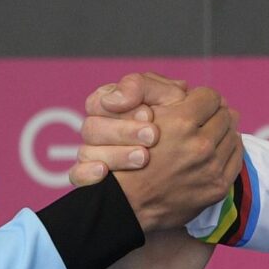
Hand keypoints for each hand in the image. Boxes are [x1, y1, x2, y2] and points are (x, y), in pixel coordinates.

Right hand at [71, 72, 188, 191]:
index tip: (149, 114)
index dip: (120, 109)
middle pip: (91, 128)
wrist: (191, 162)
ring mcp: (95, 157)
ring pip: (86, 152)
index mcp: (111, 108)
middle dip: (123, 131)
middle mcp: (99, 131)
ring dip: (116, 154)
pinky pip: (78, 177)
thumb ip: (142, 86)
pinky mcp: (95, 182)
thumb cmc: (181, 122)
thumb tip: (113, 99)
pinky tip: (103, 172)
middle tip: (153, 136)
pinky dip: (87, 174)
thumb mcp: (170, 97)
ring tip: (144, 158)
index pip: (97, 103)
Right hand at [92, 73, 239, 231]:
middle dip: (214, 113)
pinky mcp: (217, 187)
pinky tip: (219, 148)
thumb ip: (164, 97)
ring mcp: (211, 167)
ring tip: (211, 132)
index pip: (211, 96)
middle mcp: (201, 144)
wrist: (124, 203)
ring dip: (223, 130)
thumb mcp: (137, 117)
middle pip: (225, 114)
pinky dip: (230, 149)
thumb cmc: (127, 156)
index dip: (201, 98)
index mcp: (181, 122)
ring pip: (233, 134)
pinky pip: (236, 158)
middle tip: (205, 117)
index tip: (196, 103)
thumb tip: (189, 89)